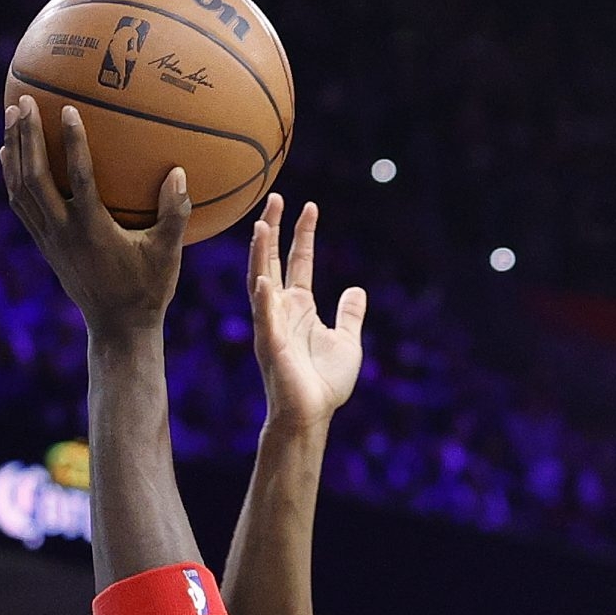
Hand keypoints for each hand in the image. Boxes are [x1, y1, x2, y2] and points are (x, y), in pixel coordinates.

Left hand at [1, 96, 190, 336]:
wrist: (117, 328)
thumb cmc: (148, 289)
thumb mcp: (168, 253)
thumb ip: (175, 213)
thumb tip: (179, 172)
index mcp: (92, 229)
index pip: (78, 178)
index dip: (71, 143)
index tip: (66, 109)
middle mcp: (63, 232)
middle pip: (34, 178)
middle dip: (27, 137)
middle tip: (23, 100)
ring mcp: (49, 240)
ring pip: (20, 190)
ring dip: (14, 151)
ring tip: (11, 115)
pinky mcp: (44, 246)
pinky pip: (21, 206)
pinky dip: (12, 177)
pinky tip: (9, 155)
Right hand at [248, 195, 365, 429]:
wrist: (311, 416)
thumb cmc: (324, 384)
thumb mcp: (348, 341)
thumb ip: (350, 314)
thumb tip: (356, 289)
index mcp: (299, 308)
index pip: (298, 262)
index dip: (303, 234)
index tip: (310, 206)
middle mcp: (281, 311)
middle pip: (272, 261)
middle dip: (272, 230)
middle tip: (275, 197)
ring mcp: (272, 326)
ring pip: (260, 282)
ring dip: (259, 255)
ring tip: (259, 226)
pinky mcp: (270, 346)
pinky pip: (264, 318)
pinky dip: (263, 299)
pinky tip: (263, 279)